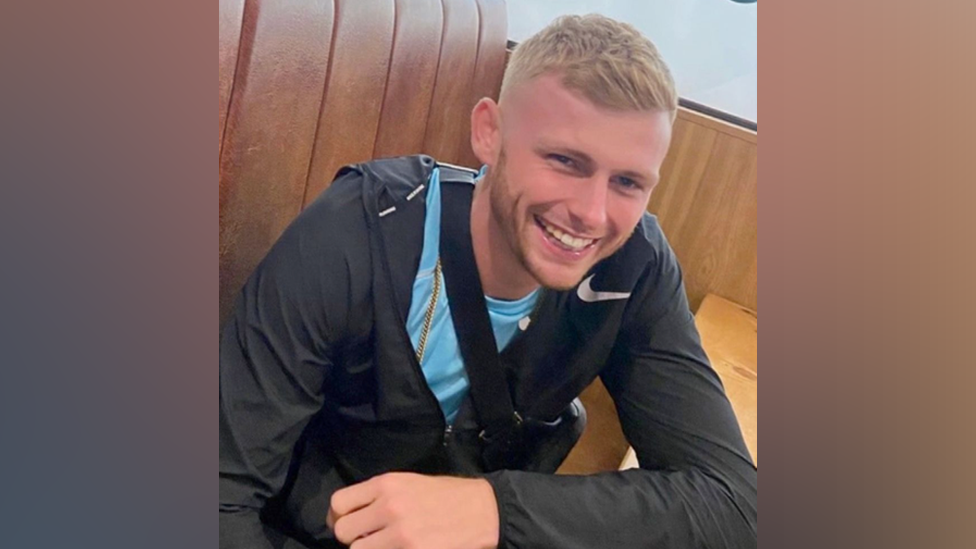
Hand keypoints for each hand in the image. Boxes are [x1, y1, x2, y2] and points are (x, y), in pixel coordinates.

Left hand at [327, 472, 499, 548]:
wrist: (484, 511)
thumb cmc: (448, 496)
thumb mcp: (410, 483)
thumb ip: (380, 496)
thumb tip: (353, 515)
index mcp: (387, 484)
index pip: (339, 503)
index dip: (339, 518)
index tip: (349, 524)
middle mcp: (389, 507)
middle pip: (343, 531)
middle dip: (352, 538)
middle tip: (368, 539)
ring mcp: (401, 534)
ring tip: (385, 545)